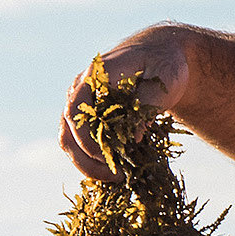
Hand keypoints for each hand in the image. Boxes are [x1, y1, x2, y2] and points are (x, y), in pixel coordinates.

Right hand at [60, 25, 191, 181]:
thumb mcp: (166, 77)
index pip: (75, 109)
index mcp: (96, 74)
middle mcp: (81, 89)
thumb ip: (149, 102)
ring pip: (69, 141)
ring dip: (88, 165)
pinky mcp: (87, 118)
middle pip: (68, 131)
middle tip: (118, 177)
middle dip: (88, 159)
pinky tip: (116, 173)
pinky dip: (93, 162)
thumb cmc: (165, 64)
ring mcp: (81, 104)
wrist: (160, 56)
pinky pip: (79, 145)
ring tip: (117, 179)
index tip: (108, 157)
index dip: (86, 137)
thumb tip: (133, 138)